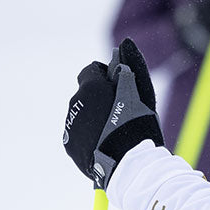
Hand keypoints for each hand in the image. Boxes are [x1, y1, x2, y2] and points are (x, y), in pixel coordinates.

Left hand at [63, 38, 163, 187]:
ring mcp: (70, 124)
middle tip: (120, 114)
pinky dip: (89, 136)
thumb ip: (132, 67)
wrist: (127, 166)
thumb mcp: (141, 94)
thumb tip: (125, 43)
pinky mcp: (68, 144)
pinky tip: (105, 144)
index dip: (106, 78)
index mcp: (91, 87)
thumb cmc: (138, 128)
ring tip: (114, 133)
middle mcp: (75, 102)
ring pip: (82, 114)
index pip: (92, 71)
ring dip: (94, 118)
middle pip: (86, 94)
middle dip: (100, 99)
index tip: (119, 89)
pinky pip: (78, 134)